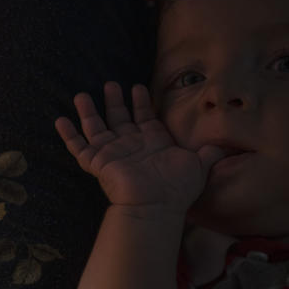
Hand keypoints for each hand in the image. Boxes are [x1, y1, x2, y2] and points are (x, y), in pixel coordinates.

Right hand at [55, 82, 224, 209]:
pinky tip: (59, 120)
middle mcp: (130, 145)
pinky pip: (78, 147)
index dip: (140, 102)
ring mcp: (112, 154)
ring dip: (89, 111)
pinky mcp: (97, 163)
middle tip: (110, 83)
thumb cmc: (177, 187)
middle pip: (118, 118)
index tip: (138, 87)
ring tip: (81, 94)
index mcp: (152, 143)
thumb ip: (211, 152)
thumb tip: (229, 144)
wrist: (155, 204)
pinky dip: (69, 135)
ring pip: (96, 128)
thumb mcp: (200, 164)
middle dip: (114, 101)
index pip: (144, 117)